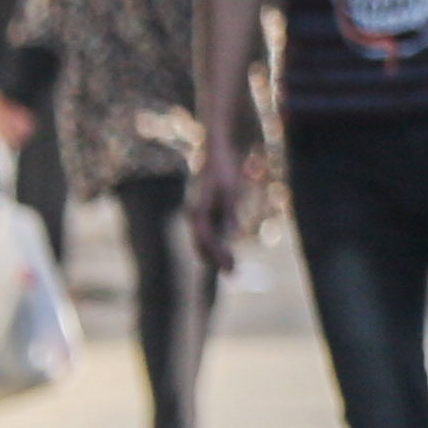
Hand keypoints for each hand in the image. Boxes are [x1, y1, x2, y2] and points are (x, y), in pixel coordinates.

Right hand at [186, 150, 248, 273]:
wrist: (218, 154)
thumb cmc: (224, 170)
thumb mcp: (230, 190)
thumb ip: (230, 212)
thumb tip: (231, 234)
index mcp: (197, 211)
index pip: (207, 240)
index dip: (219, 256)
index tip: (231, 268)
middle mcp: (194, 215)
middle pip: (203, 244)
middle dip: (216, 259)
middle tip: (233, 273)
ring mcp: (198, 215)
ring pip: (203, 241)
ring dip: (215, 255)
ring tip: (230, 268)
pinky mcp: (205, 213)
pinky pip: (208, 234)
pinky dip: (215, 246)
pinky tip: (225, 253)